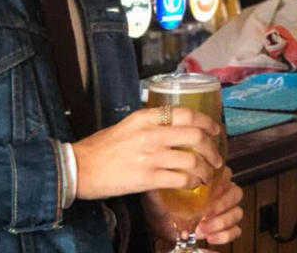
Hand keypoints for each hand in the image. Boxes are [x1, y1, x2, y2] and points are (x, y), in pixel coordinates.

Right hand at [72, 106, 222, 199]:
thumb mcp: (128, 125)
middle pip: (195, 135)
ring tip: (208, 173)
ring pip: (192, 159)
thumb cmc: (101, 147)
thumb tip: (175, 126)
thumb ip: (151, 123)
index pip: (186, 113)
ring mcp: (150, 156)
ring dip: (206, 168)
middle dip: (212, 147)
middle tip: (217, 156)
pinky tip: (195, 183)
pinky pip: (181, 179)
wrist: (79, 168)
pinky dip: (193, 181)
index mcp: (146, 117)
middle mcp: (151, 134)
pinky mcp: (147, 178)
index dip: (207, 121)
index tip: (215, 129)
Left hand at [141, 167, 243, 247]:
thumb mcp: (161, 187)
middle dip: (222, 205)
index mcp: (208, 179)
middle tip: (206, 214)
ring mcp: (223, 211)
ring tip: (203, 228)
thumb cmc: (160, 203)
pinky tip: (210, 237)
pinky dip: (225, 235)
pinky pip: (236, 230)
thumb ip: (170, 179)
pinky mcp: (222, 228)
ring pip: (237, 212)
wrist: (157, 224)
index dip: (220, 184)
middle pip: (236, 193)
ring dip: (222, 222)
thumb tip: (173, 175)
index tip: (209, 193)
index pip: (226, 174)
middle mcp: (219, 193)